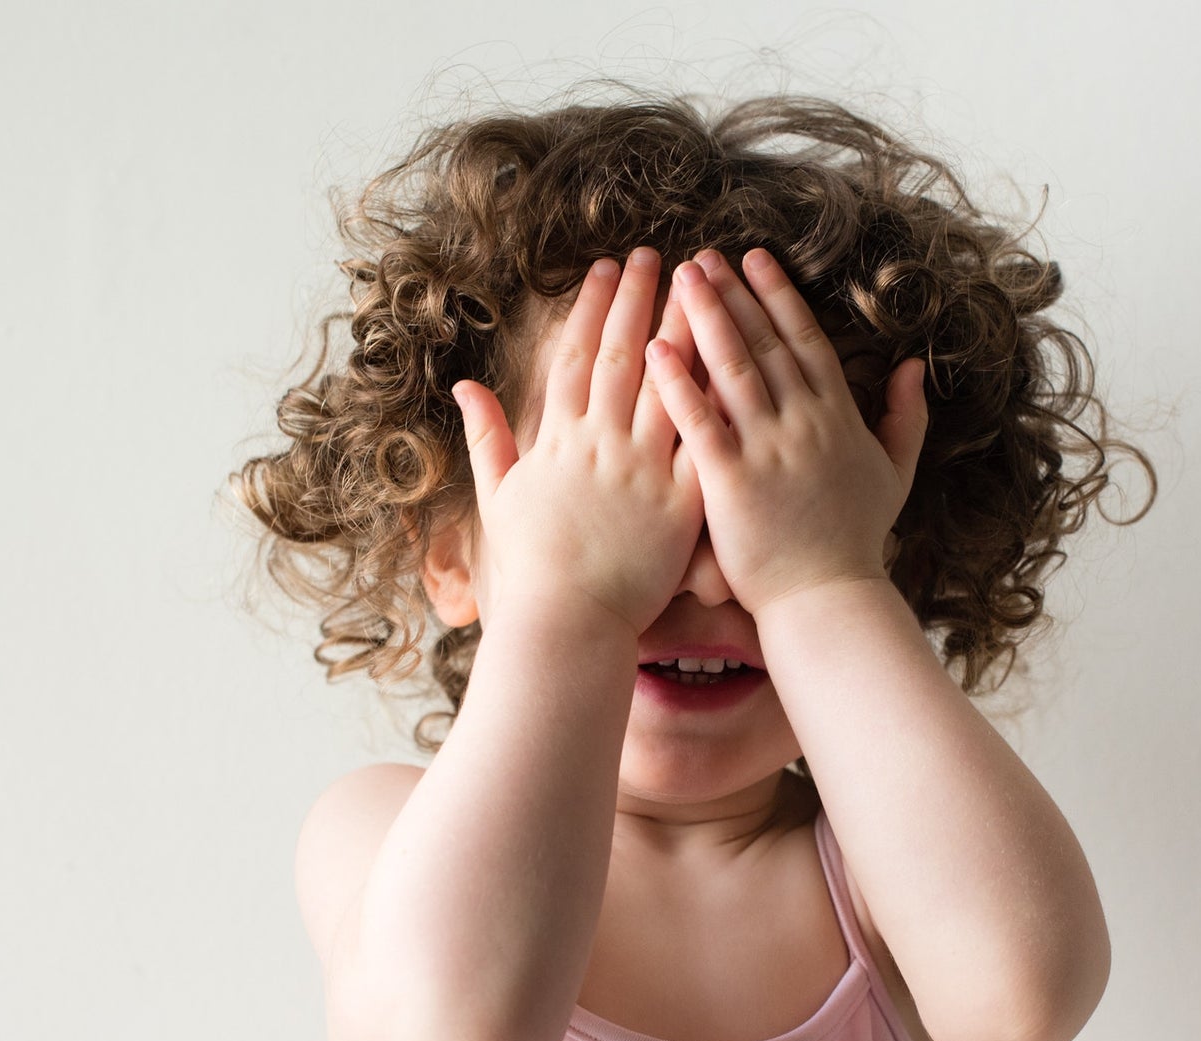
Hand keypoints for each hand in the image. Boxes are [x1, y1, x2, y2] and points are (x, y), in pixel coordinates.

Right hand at [450, 247, 704, 635]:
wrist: (565, 624)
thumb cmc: (529, 570)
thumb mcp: (498, 498)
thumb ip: (487, 437)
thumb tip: (464, 385)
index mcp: (557, 441)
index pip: (576, 358)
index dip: (591, 309)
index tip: (605, 269)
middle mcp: (600, 445)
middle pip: (623, 356)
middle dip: (638, 300)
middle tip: (656, 255)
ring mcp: (642, 471)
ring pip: (668, 386)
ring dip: (683, 331)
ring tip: (701, 287)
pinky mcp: (680, 503)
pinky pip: (704, 441)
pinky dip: (717, 400)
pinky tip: (736, 361)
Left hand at [644, 247, 928, 615]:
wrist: (828, 598)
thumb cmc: (855, 541)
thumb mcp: (896, 472)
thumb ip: (906, 417)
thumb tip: (914, 366)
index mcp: (836, 416)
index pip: (804, 340)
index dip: (778, 295)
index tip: (754, 259)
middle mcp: (803, 422)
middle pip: (763, 343)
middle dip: (732, 294)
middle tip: (703, 254)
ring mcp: (766, 449)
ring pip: (732, 368)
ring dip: (704, 317)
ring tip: (680, 277)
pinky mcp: (730, 481)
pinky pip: (698, 421)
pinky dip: (677, 382)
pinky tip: (655, 348)